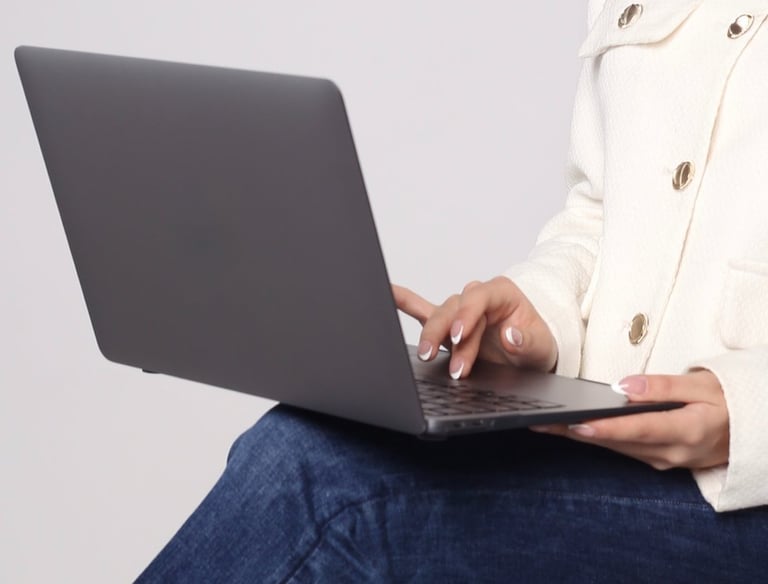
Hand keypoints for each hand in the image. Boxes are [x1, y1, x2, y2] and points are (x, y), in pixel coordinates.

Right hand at [392, 277, 557, 378]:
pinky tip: (386, 294)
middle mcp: (478, 298)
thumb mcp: (542, 347)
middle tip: (438, 357)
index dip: (466, 315)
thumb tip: (510, 334)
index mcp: (502, 294)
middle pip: (454, 309)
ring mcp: (460, 311)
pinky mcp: (448, 325)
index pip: (478, 298)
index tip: (459, 337)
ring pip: (438, 316)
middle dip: (444, 333)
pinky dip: (403, 302)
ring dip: (431, 336)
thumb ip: (527, 341)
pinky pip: (422, 310)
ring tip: (425, 356)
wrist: (531, 355)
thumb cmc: (537, 345)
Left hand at [531, 370, 729, 469]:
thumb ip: (665, 386)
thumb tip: (625, 386)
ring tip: (545, 423)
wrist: (750, 429)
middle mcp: (672, 453)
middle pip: (616, 442)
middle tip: (541, 421)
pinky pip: (620, 449)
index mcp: (687, 431)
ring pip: (613, 448)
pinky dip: (595, 438)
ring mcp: (663, 460)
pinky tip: (571, 428)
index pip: (637, 429)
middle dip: (576, 432)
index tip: (576, 422)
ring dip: (579, 436)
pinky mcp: (656, 460)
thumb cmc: (729, 401)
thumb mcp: (704, 385)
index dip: (605, 427)